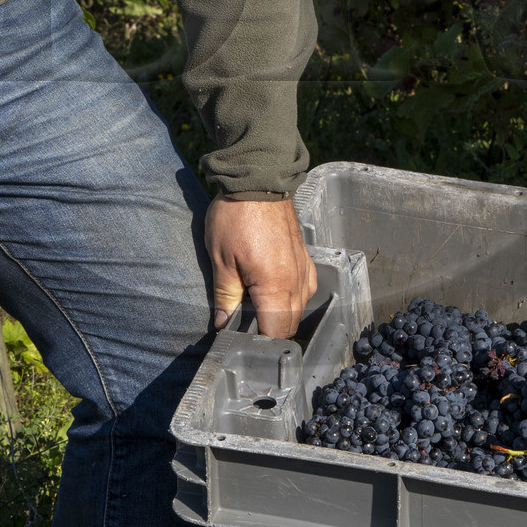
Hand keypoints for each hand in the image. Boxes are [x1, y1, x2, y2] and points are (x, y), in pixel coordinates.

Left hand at [206, 196, 316, 337]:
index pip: (276, 332)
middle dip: (271, 334)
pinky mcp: (305, 257)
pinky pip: (304, 288)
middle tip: (246, 333)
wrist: (259, 180)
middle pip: (290, 324)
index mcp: (276, 286)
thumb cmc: (236, 216)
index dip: (261, 345)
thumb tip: (223, 324)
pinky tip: (273, 293)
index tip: (244, 346)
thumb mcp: (221, 258)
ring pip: (299, 308)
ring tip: (257, 315)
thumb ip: (225, 296)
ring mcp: (303, 268)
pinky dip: (291, 298)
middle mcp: (296, 281)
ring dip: (281, 316)